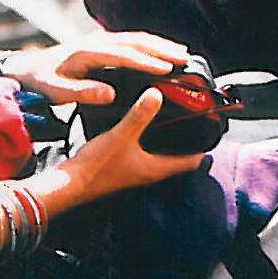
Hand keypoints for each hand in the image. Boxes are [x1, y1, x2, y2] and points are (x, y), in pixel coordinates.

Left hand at [0, 30, 190, 104]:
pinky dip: (151, 44)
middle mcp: (97, 41)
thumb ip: (82, 93)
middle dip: (162, 48)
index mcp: (87, 52)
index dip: (146, 61)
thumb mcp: (56, 91)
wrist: (28, 67)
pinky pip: (132, 41)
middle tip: (186, 59)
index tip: (167, 69)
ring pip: (136, 38)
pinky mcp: (103, 43)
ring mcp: (101, 40)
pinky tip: (164, 52)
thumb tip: (110, 94)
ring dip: (161, 44)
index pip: (122, 55)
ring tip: (184, 54)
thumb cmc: (42, 81)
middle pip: (135, 40)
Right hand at [38, 88, 203, 204]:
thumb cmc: (95, 166)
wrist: (69, 184)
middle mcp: (149, 172)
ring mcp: (136, 171)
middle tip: (192, 118)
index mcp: (155, 169)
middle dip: (187, 140)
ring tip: (171, 118)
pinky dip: (150, 141)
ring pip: (161, 155)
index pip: (191, 161)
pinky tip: (141, 126)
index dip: (203, 146)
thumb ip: (139, 115)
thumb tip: (157, 93)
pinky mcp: (124, 167)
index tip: (209, 127)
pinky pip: (145, 153)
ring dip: (168, 140)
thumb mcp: (120, 135)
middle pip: (179, 158)